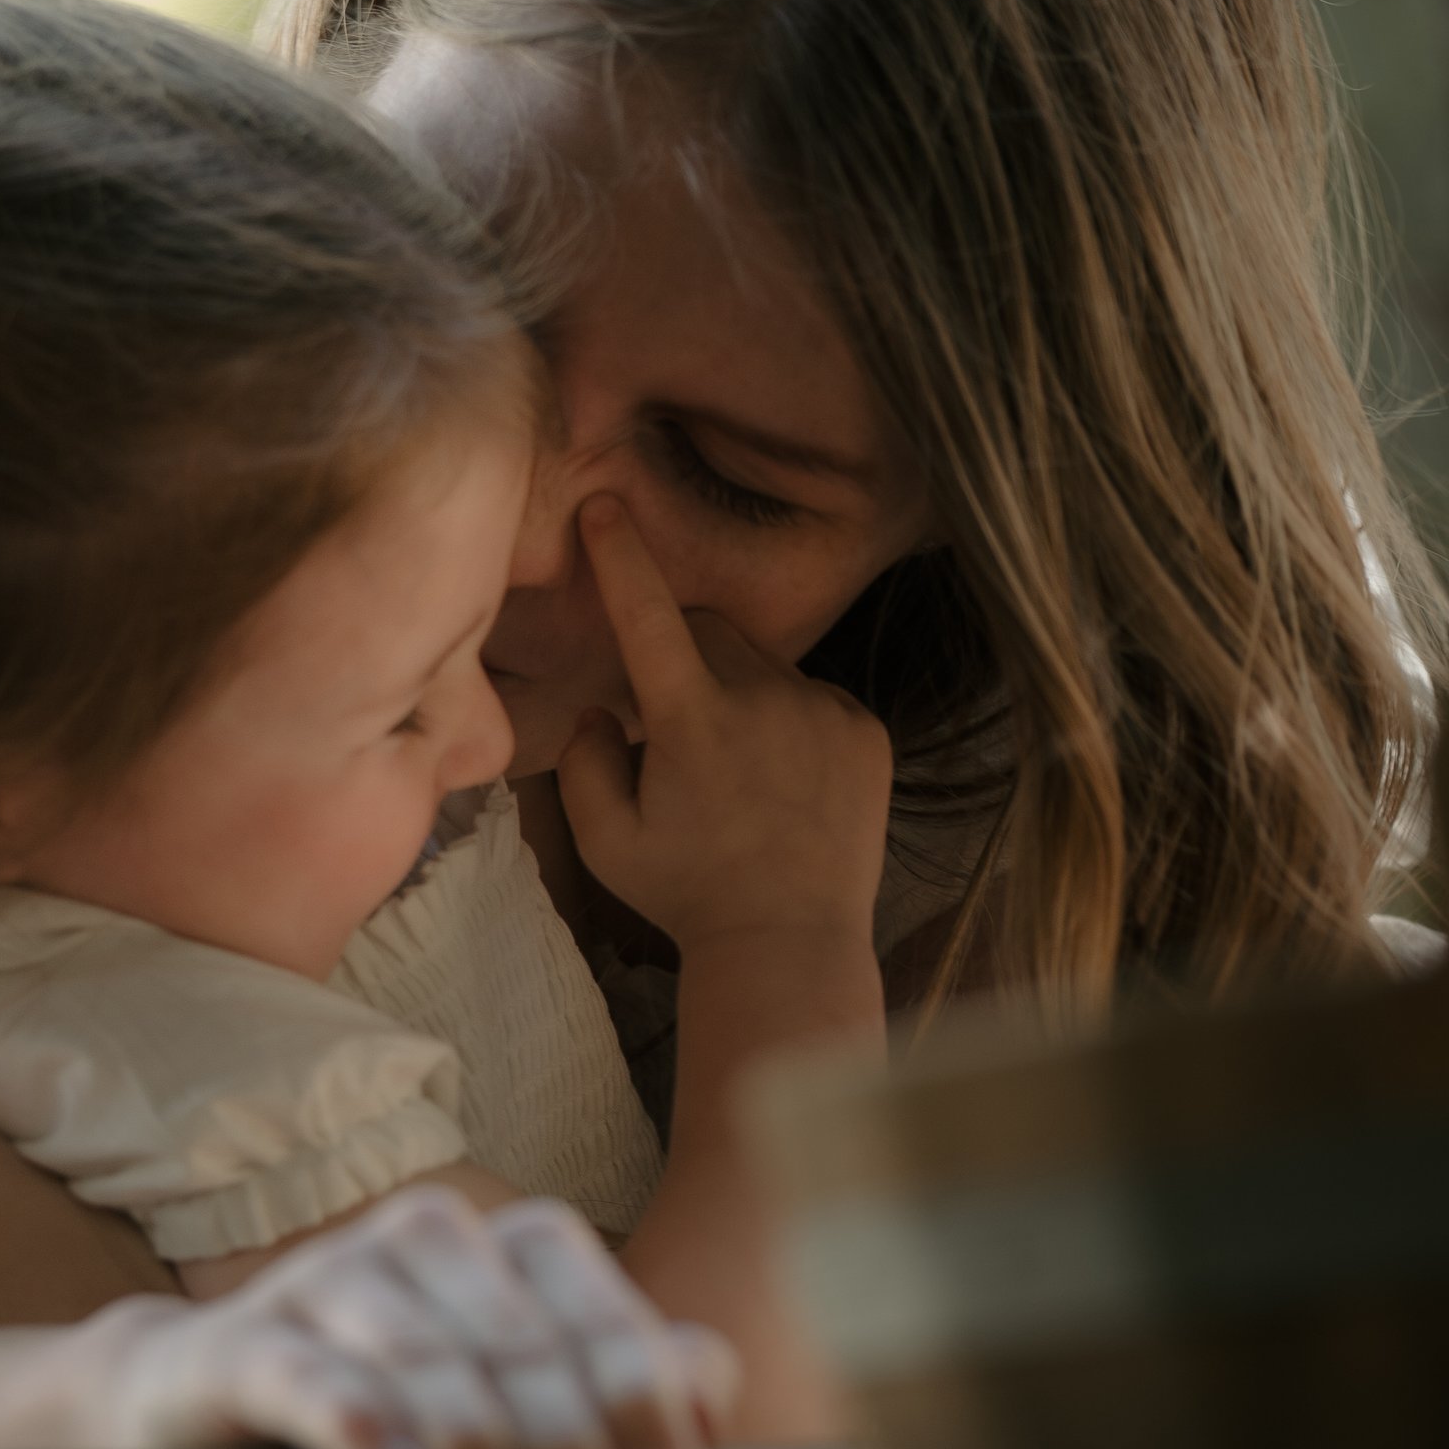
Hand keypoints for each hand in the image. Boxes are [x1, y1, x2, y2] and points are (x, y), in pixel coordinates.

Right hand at [72, 1185, 736, 1448]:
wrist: (206, 1406)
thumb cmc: (409, 1416)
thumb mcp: (532, 1403)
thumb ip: (634, 1387)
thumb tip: (706, 1392)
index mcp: (518, 1245)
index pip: (608, 1324)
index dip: (648, 1418)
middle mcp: (428, 1238)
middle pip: (526, 1352)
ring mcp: (327, 1281)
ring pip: (428, 1362)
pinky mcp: (239, 1343)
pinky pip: (310, 1378)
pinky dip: (359, 1424)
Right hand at [556, 497, 893, 950]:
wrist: (791, 943)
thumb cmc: (687, 895)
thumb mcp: (604, 841)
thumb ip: (583, 761)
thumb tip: (600, 710)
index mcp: (692, 719)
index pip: (648, 614)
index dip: (622, 556)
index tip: (606, 504)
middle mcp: (764, 699)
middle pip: (707, 631)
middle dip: (680, 655)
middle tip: (673, 726)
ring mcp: (823, 712)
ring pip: (762, 666)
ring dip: (738, 695)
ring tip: (739, 778)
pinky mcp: (865, 732)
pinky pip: (813, 697)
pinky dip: (790, 722)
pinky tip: (784, 787)